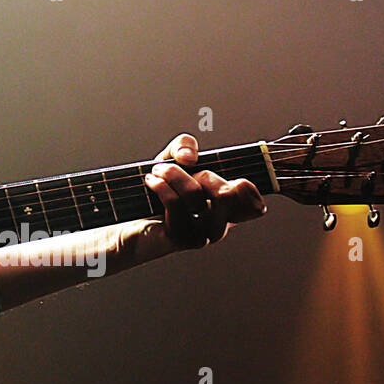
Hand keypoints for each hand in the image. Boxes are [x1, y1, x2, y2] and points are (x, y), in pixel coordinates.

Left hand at [141, 133, 266, 252]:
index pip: (255, 204)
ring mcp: (201, 235)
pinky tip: (151, 181)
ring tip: (158, 171)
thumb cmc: (157, 190)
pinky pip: (175, 204)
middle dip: (201, 173)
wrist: (129, 220)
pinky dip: (161, 185)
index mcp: (227, 209)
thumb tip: (189, 157)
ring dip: (173, 174)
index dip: (245, 186)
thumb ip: (184, 146)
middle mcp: (219, 225)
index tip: (217, 175)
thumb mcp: (172, 160)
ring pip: (196, 196)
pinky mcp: (179, 238)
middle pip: (227, 194)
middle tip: (181, 171)